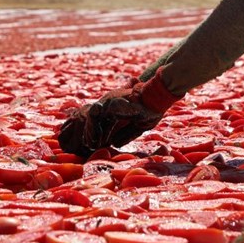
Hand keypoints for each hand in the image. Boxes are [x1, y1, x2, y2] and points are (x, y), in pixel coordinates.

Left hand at [57, 67, 181, 157]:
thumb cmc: (151, 110)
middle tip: (84, 145)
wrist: (158, 97)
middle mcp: (109, 103)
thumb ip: (126, 133)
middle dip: (86, 132)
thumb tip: (115, 144)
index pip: (100, 120)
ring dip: (88, 133)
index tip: (94, 144)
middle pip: (91, 119)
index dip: (96, 132)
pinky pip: (95, 118)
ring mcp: (108, 102)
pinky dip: (92, 130)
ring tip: (88, 145)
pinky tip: (93, 141)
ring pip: (90, 119)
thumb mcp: (138, 126)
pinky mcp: (109, 103)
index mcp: (116, 107)